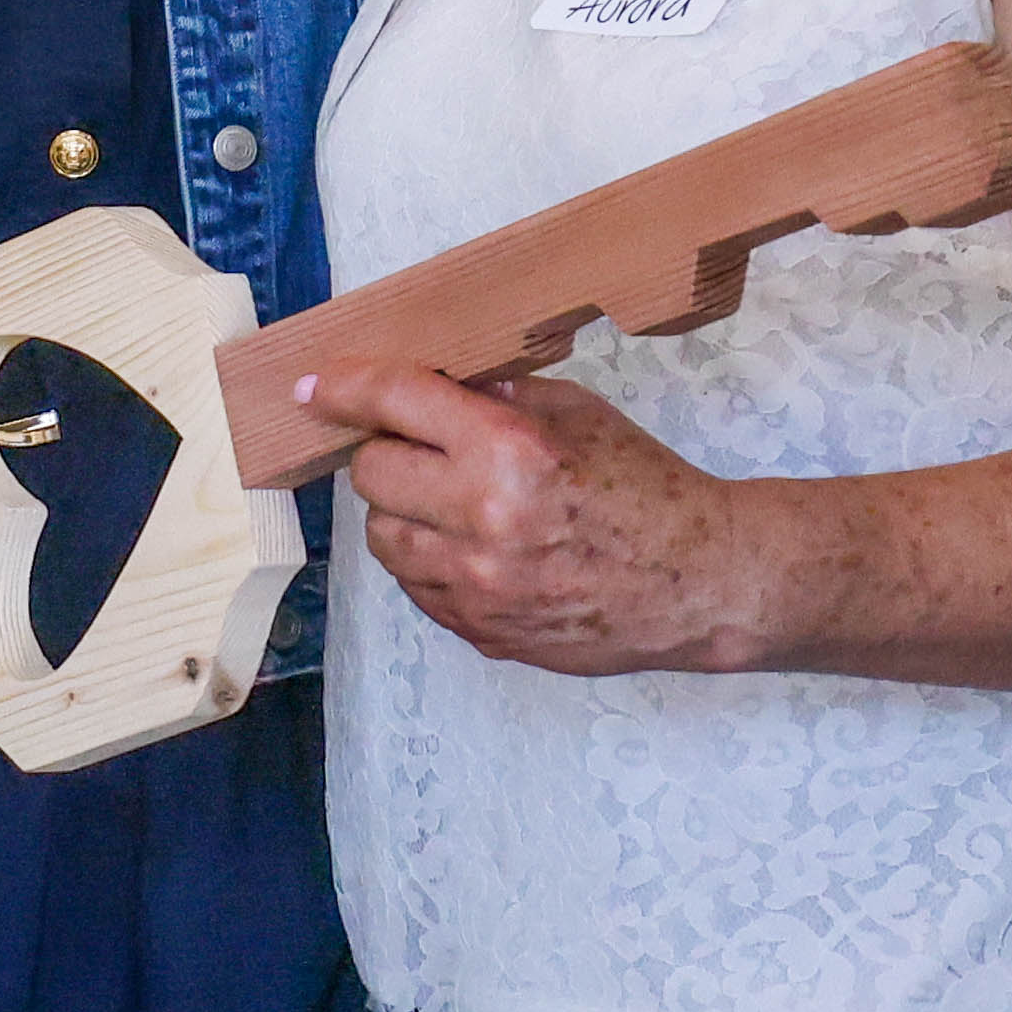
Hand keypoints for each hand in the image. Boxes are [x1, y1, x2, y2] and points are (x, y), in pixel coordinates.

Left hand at [304, 357, 785, 674]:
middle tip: (424, 450)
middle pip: (371, 474)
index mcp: (508, 449)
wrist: (697, 582)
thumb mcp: (578, 413)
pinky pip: (416, 586)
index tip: (314, 386)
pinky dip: (429, 561)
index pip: (394, 403)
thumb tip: (427, 382)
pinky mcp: (479, 629)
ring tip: (454, 504)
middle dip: (388, 453)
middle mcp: (482, 518)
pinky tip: (476, 549)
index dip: (345, 387)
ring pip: (383, 537)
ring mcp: (477, 584)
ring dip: (404, 512)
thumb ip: (497, 396)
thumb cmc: (647, 488)